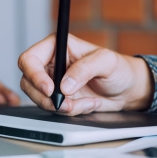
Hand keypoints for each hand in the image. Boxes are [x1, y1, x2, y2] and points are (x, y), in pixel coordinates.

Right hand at [18, 33, 153, 115]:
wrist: (128, 90)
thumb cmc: (119, 68)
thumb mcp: (106, 62)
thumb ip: (85, 69)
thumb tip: (64, 85)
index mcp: (57, 46)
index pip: (30, 59)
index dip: (34, 75)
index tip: (50, 89)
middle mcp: (51, 63)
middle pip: (28, 82)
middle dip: (46, 97)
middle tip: (66, 103)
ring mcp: (54, 82)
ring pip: (39, 98)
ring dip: (61, 106)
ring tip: (85, 103)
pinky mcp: (60, 98)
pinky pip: (54, 109)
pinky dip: (71, 111)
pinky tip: (88, 104)